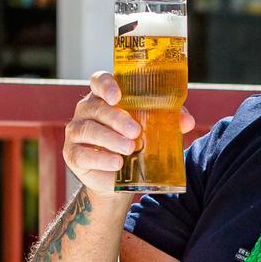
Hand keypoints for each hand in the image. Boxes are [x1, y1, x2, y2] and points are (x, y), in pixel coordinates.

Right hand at [62, 73, 194, 194]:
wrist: (118, 180)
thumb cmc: (134, 145)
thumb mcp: (153, 130)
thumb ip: (168, 121)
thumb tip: (187, 121)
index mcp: (104, 97)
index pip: (99, 81)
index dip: (106, 85)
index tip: (118, 96)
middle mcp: (86, 110)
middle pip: (97, 108)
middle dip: (117, 119)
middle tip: (135, 132)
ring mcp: (76, 132)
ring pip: (89, 130)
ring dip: (110, 139)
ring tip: (129, 149)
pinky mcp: (73, 154)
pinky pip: (83, 154)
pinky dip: (101, 159)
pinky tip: (116, 164)